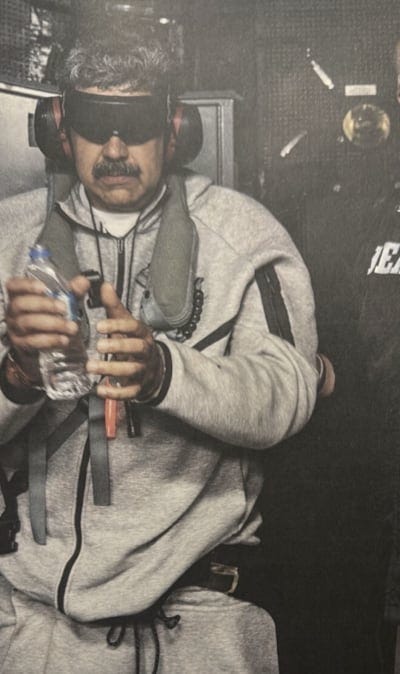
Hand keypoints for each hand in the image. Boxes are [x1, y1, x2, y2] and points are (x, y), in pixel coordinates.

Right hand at [5, 275, 89, 383]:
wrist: (44, 337)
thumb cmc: (50, 313)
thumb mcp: (63, 299)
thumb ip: (72, 290)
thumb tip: (83, 282)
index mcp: (20, 294)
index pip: (15, 285)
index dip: (27, 285)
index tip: (44, 288)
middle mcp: (13, 310)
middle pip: (21, 304)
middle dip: (44, 305)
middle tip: (64, 308)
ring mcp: (15, 327)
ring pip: (27, 323)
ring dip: (52, 324)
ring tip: (71, 327)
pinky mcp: (21, 342)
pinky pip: (32, 341)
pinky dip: (50, 340)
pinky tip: (64, 339)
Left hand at [87, 283, 163, 400]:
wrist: (152, 368)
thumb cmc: (133, 341)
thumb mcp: (125, 322)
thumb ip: (113, 306)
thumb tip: (104, 285)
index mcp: (142, 333)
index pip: (134, 327)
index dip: (118, 326)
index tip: (99, 326)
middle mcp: (146, 351)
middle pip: (137, 348)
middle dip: (118, 347)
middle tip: (98, 346)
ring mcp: (144, 370)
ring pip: (132, 370)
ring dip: (112, 369)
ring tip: (91, 367)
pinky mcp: (139, 387)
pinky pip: (130, 392)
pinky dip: (116, 393)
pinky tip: (100, 389)